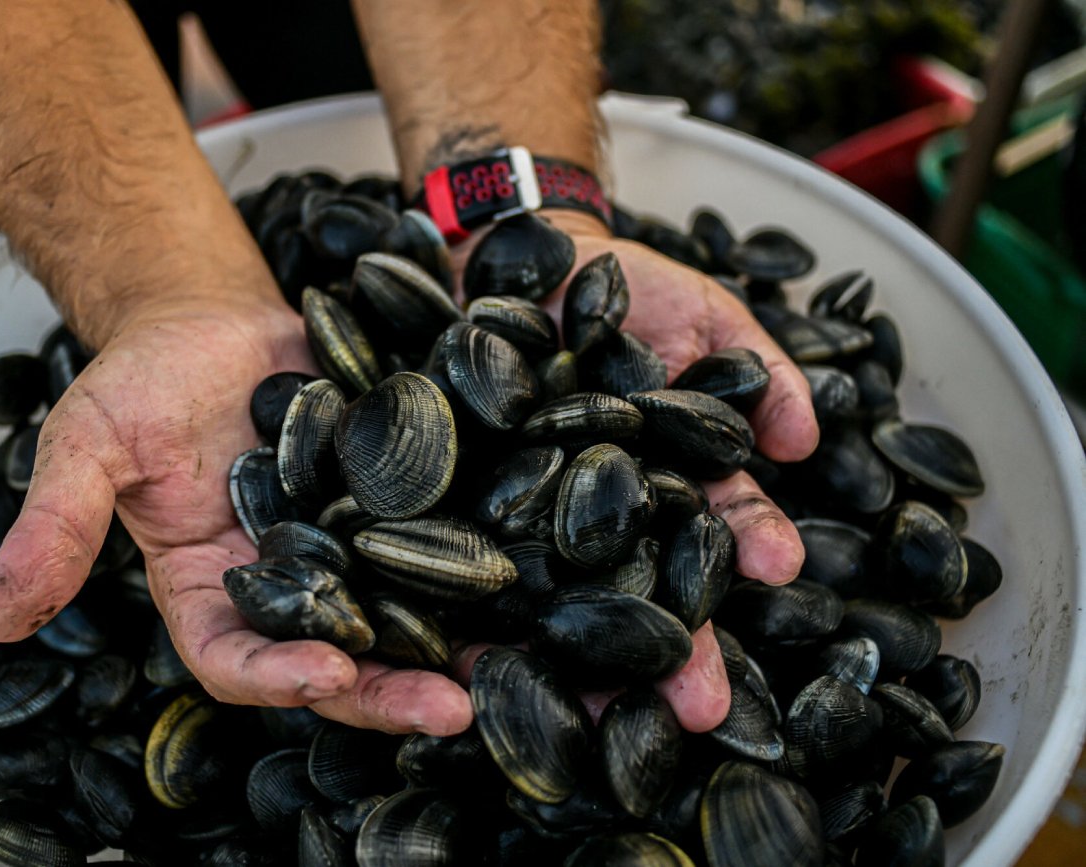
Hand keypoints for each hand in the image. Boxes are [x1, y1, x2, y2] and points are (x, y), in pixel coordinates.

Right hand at [0, 295, 472, 735]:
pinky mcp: (384, 501)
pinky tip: (523, 574)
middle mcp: (277, 583)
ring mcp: (337, 545)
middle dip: (387, 688)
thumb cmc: (137, 380)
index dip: (275, 675)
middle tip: (448, 709)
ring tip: (505, 666)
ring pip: (394, 611)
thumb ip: (54, 530)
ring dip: (444, 643)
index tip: (325, 671)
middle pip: (334, 655)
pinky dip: (468, 563)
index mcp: (203, 591)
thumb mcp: (85, 447)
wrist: (208, 319)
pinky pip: (428, 541)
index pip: (236, 658)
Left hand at [457, 210, 819, 731]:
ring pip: (559, 603)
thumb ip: (756, 369)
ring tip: (602, 716)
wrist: (509, 258)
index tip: (780, 570)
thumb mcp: (702, 316)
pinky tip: (485, 666)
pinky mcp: (457, 515)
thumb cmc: (615, 286)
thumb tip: (806, 435)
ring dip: (582, 666)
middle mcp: (603, 517)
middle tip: (701, 707)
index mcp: (667, 481)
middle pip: (641, 591)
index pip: (715, 527)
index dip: (747, 546)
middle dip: (674, 649)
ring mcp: (530, 521)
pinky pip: (465, 570)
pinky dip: (475, 621)